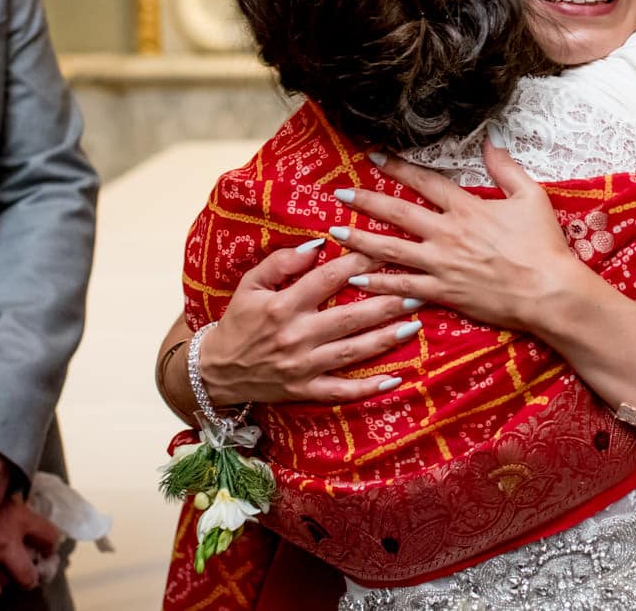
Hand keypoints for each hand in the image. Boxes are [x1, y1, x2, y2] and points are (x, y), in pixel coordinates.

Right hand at [0, 494, 60, 600]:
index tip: (47, 547)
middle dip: (26, 579)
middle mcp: (3, 544)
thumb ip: (11, 495)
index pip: (50, 536)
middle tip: (22, 574)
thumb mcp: (1, 485)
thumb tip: (17, 488)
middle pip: (26, 577)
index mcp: (19, 520)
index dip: (50, 544)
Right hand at [202, 241, 426, 404]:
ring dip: (386, 338)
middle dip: (386, 303)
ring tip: (415, 324)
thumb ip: (280, 263)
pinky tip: (396, 378)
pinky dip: (369, 388)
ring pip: (353, 352)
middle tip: (418, 290)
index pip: (328, 279)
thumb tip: (315, 245)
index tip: (386, 250)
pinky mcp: (305, 390)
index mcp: (283, 306)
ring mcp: (303, 366)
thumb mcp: (249, 285)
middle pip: (350, 317)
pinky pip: (342, 391)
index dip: (359, 262)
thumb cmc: (238, 321)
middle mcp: (297, 336)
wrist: (217, 371)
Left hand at [331, 141, 593, 336]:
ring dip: (360, 240)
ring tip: (335, 232)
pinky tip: (356, 278)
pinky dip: (377, 282)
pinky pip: (403, 286)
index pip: (424, 182)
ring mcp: (441, 265)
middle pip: (397, 213)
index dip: (397, 167)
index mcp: (467, 208)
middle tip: (340, 194)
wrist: (549, 292)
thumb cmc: (544, 245)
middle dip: (365, 202)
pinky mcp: (443, 293)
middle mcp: (447, 234)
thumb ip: (506, 167)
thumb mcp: (531, 196)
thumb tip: (490, 139)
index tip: (374, 157)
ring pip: (391, 250)